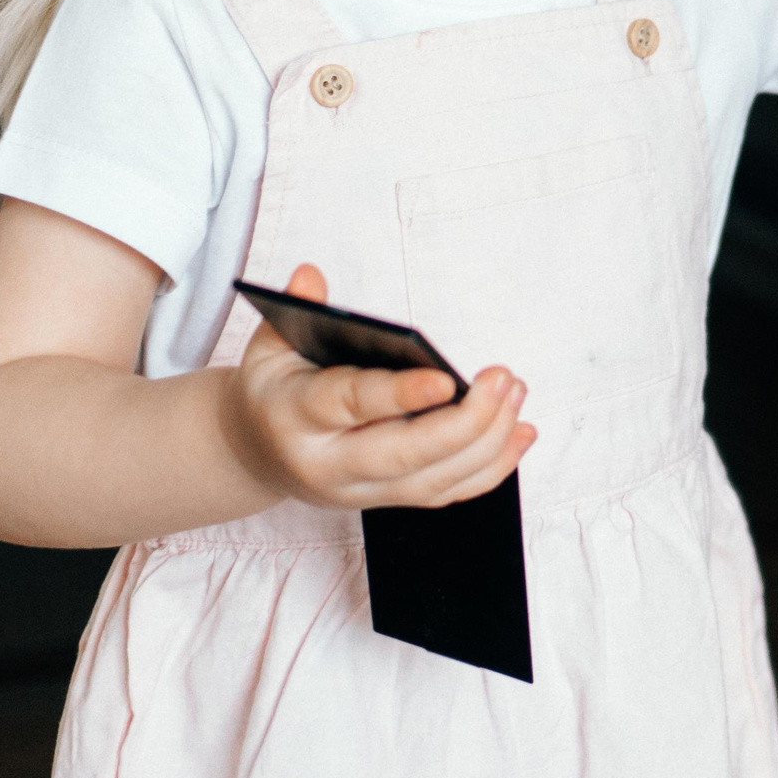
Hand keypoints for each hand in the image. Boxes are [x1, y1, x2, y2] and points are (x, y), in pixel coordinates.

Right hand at [218, 264, 535, 510]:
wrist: (256, 452)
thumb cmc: (276, 388)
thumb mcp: (271, 344)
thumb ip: (296, 309)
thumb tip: (311, 276)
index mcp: (296, 417)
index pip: (352, 406)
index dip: (400, 395)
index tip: (447, 379)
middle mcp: (327, 464)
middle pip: (403, 457)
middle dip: (463, 424)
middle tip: (505, 381)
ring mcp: (358, 492)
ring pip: (432, 482)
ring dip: (486, 442)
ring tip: (516, 394)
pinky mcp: (386, 502)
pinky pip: (444, 494)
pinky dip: (489, 469)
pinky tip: (520, 434)